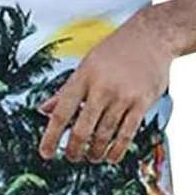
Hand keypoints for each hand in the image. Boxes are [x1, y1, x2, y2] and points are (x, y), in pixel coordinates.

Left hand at [38, 13, 173, 163]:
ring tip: (91, 157)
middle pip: (82, 129)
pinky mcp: (142, 103)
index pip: (62, 112)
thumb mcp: (85, 65)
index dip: (51, 136)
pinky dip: (116, 150)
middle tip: (71, 157)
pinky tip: (110, 157)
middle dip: (74, 149)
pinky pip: (127, 134)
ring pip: (104, 135)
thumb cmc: (115, 51)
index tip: (45, 153)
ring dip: (95, 152)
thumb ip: (66, 90)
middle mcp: (101, 88)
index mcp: (83, 77)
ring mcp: (123, 96)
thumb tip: (44, 110)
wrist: (151, 37)